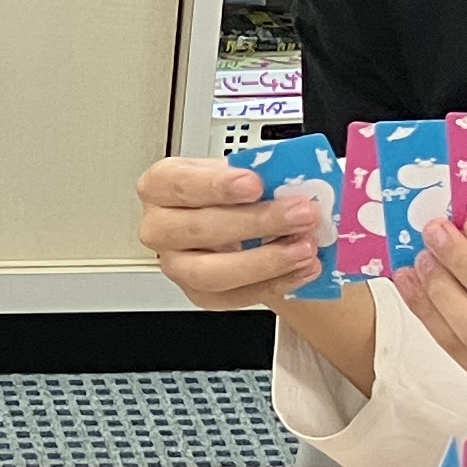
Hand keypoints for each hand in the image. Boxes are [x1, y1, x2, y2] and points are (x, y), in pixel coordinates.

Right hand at [135, 154, 333, 312]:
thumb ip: (261, 173)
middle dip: (256, 222)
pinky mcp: (201, 295)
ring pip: (211, 273)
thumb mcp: (244, 170)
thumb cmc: (237, 193)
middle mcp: (161, 228)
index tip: (255, 184)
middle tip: (299, 214)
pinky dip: (276, 282)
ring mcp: (177, 266)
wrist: (246, 226)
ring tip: (305, 247)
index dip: (216, 184)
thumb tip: (293, 180)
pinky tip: (303, 268)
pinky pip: (235, 296)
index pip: (177, 183)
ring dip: (265, 261)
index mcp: (162, 186)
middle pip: (198, 229)